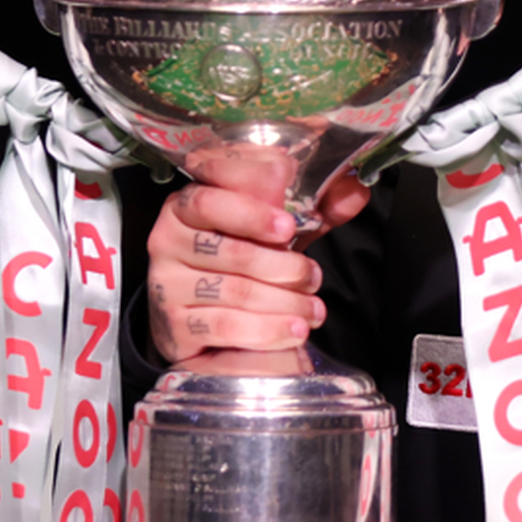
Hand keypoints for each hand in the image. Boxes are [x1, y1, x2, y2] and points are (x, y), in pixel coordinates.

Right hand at [145, 146, 369, 362]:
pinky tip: (293, 331)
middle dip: (284, 267)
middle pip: (232, 250)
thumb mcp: (274, 232)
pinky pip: (226, 326)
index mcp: (189, 204)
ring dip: (284, 302)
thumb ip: (313, 209)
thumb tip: (355, 191)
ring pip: (235, 290)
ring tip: (313, 309)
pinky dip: (267, 330)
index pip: (212, 197)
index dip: (252, 212)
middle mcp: (169, 239)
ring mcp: (166, 283)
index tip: (288, 226)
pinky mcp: (174, 324)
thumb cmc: (239, 263)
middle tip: (314, 278)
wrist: (199, 318)